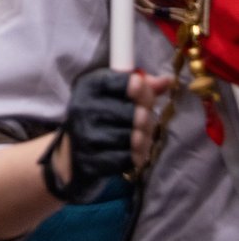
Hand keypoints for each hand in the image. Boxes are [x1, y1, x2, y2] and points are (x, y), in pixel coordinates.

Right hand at [43, 68, 170, 202]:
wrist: (72, 146)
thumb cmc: (100, 113)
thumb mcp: (114, 93)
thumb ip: (142, 86)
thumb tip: (167, 80)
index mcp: (88, 86)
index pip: (121, 82)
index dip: (141, 88)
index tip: (145, 92)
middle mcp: (82, 108)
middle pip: (132, 113)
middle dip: (145, 118)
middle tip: (145, 120)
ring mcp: (84, 136)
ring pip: (131, 138)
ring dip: (142, 139)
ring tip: (140, 137)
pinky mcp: (89, 160)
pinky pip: (125, 158)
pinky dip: (134, 156)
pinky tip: (132, 151)